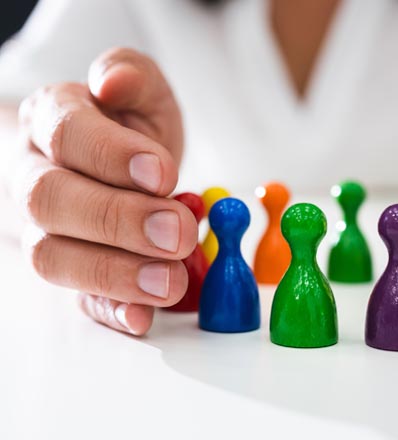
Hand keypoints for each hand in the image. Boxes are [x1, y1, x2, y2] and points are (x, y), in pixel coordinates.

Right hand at [13, 48, 196, 334]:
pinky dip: (110, 309)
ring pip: (52, 256)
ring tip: (170, 280)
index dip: (111, 156)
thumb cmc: (131, 124)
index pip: (66, 135)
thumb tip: (112, 82)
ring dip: (114, 273)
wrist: (122, 162)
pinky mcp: (72, 270)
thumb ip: (132, 76)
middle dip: (118, 220)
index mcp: (53, 121)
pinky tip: (145, 316)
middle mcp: (36, 175)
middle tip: (177, 232)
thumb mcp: (142, 90)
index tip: (162, 174)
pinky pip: (77, 298)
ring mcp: (47, 229)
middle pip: (51, 201)